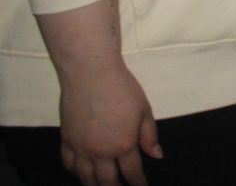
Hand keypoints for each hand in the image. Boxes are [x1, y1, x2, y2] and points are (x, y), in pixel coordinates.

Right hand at [57, 62, 159, 185]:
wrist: (91, 74)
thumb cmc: (122, 88)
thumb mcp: (144, 110)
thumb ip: (149, 135)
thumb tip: (157, 156)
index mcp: (123, 145)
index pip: (132, 172)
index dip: (138, 183)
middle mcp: (100, 152)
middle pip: (106, 181)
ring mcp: (81, 147)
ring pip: (85, 177)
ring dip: (94, 183)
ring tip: (101, 184)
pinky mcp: (66, 139)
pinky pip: (67, 163)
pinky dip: (74, 172)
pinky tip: (80, 172)